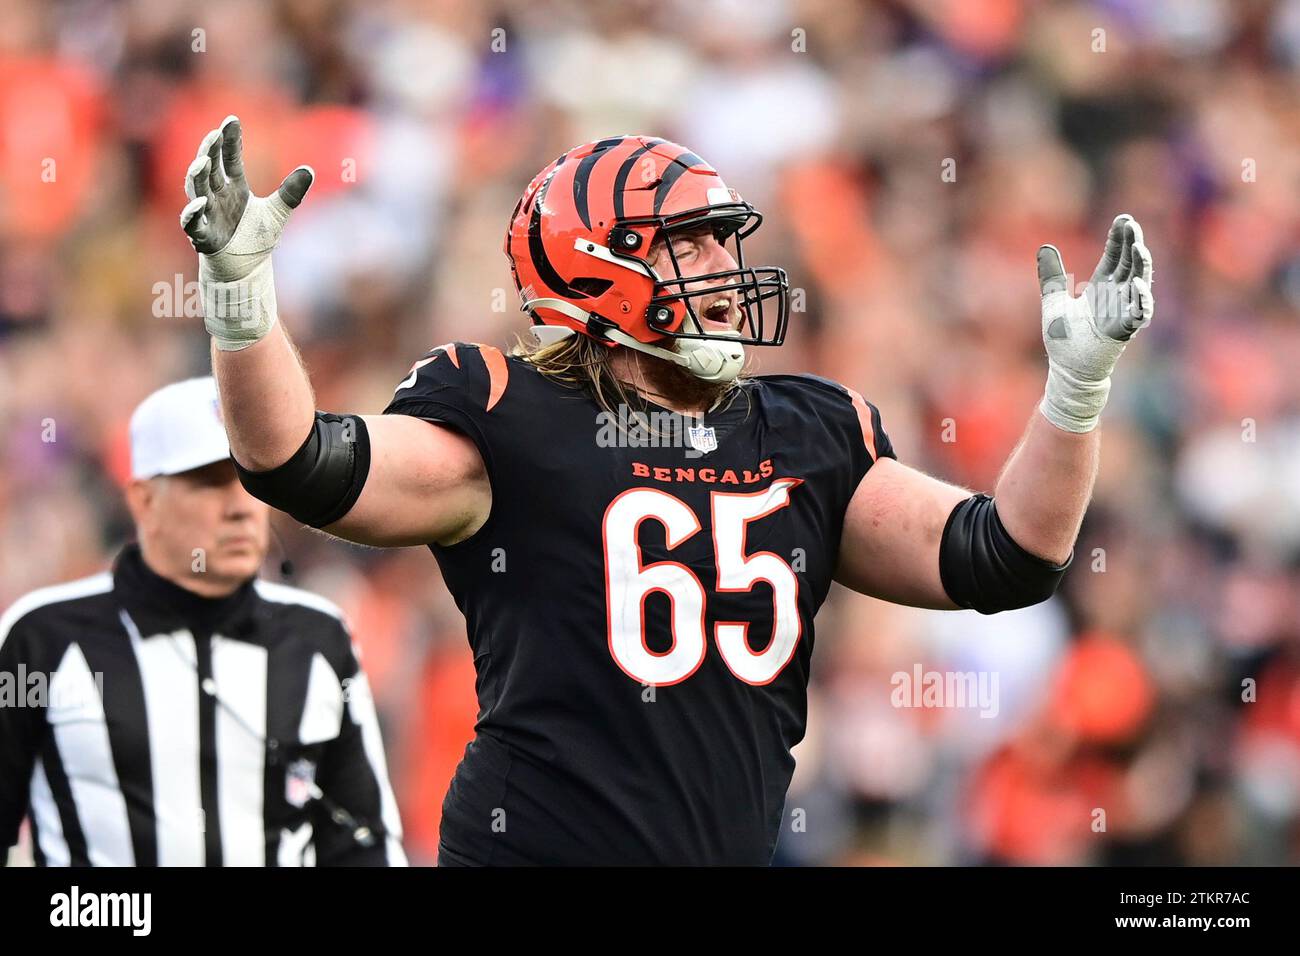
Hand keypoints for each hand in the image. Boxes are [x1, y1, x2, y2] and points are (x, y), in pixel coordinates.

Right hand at [179, 116, 313, 348]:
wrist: (246, 270)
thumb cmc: (256, 239)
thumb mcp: (277, 212)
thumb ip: (290, 192)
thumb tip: (309, 170)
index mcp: (233, 187)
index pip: (229, 158)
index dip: (229, 140)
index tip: (232, 120)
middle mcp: (216, 197)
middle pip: (209, 168)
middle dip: (209, 152)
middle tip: (214, 135)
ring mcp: (207, 215)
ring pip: (196, 190)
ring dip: (197, 176)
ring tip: (201, 162)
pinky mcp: (202, 236)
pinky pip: (192, 222)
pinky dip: (193, 213)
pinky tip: (199, 203)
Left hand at [1036, 214, 1154, 431]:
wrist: (1066, 368)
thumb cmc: (1064, 338)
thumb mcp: (1054, 300)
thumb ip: (1052, 276)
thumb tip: (1044, 247)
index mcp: (1101, 287)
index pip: (1115, 256)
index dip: (1119, 238)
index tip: (1123, 219)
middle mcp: (1116, 296)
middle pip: (1129, 264)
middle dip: (1132, 244)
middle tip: (1131, 225)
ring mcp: (1123, 312)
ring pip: (1139, 285)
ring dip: (1141, 267)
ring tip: (1139, 248)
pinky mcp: (1124, 331)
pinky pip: (1137, 314)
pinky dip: (1140, 301)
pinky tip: (1139, 285)